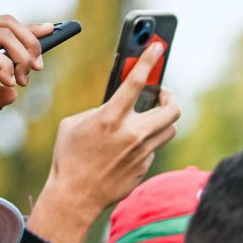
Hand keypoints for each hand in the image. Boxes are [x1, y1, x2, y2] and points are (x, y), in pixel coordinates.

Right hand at [26, 42, 180, 242]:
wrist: (76, 196)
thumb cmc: (70, 156)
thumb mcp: (75, 123)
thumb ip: (101, 110)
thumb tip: (120, 104)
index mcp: (111, 118)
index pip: (136, 83)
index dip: (149, 61)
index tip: (159, 46)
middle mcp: (133, 135)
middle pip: (172, 111)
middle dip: (170, 98)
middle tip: (161, 94)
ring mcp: (143, 153)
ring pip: (168, 129)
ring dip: (161, 120)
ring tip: (147, 116)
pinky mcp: (145, 168)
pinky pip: (154, 148)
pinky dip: (146, 142)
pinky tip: (128, 146)